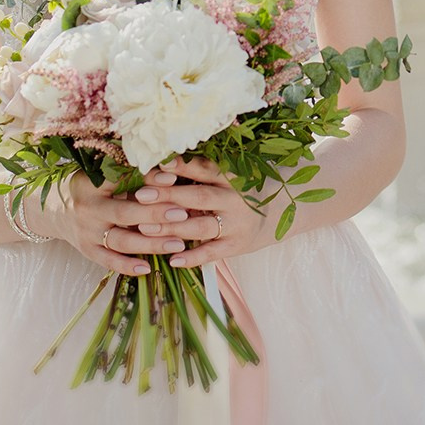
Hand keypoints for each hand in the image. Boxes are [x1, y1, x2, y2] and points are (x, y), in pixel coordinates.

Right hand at [49, 167, 190, 275]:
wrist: (55, 210)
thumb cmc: (90, 187)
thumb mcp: (102, 174)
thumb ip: (130, 173)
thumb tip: (170, 167)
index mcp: (93, 183)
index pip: (122, 180)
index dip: (148, 178)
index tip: (174, 177)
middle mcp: (89, 208)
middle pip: (125, 213)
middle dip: (155, 214)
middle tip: (183, 214)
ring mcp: (87, 232)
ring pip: (121, 241)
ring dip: (151, 244)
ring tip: (179, 243)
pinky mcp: (87, 251)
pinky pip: (108, 261)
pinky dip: (127, 266)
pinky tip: (148, 268)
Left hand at [124, 155, 269, 269]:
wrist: (284, 211)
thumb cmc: (246, 189)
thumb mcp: (231, 176)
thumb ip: (203, 174)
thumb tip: (162, 167)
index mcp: (231, 176)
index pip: (203, 169)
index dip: (180, 167)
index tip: (156, 165)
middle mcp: (234, 198)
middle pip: (198, 196)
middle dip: (168, 196)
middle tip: (140, 196)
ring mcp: (236, 224)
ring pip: (201, 226)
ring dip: (172, 228)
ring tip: (145, 228)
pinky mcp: (236, 245)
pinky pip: (212, 253)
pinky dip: (193, 258)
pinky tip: (172, 260)